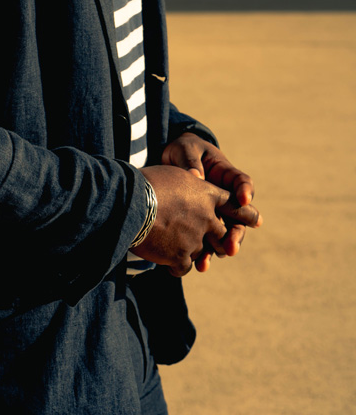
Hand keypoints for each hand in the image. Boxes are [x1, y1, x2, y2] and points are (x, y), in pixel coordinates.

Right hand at [133, 164, 260, 276]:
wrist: (131, 203)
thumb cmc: (147, 183)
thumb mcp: (174, 174)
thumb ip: (188, 181)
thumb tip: (195, 177)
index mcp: (206, 194)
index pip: (232, 203)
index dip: (245, 212)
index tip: (257, 220)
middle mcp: (207, 217)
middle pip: (224, 233)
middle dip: (227, 241)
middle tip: (229, 248)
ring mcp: (195, 239)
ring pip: (203, 252)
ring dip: (194, 253)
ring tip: (184, 253)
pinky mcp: (180, 256)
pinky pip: (185, 267)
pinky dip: (178, 266)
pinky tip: (169, 264)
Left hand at [161, 133, 259, 270]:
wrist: (168, 161)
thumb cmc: (182, 150)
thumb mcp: (185, 149)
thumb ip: (190, 161)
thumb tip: (196, 176)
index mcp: (225, 174)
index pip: (242, 183)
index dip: (245, 191)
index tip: (244, 199)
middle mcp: (224, 197)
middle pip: (238, 218)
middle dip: (236, 234)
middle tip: (231, 247)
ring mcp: (213, 212)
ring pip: (223, 235)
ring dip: (219, 250)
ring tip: (209, 262)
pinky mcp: (199, 224)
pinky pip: (206, 241)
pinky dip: (203, 254)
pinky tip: (198, 265)